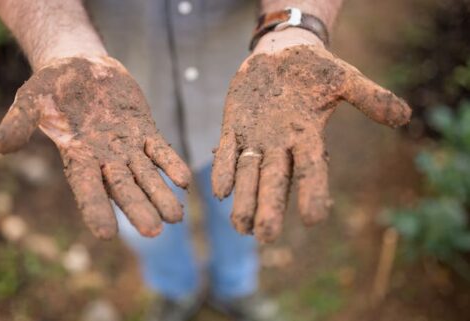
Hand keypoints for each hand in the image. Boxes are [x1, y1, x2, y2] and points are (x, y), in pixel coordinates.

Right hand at [0, 56, 190, 238]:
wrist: (79, 66)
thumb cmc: (51, 87)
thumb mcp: (30, 100)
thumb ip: (17, 123)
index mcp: (76, 157)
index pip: (86, 189)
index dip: (95, 210)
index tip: (106, 234)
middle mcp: (103, 158)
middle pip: (123, 189)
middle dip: (138, 208)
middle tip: (154, 231)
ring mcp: (126, 147)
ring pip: (146, 175)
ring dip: (161, 194)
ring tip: (177, 217)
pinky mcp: (143, 131)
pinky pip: (159, 150)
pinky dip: (170, 163)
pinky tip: (185, 180)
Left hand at [212, 32, 410, 242]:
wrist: (281, 54)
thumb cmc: (315, 69)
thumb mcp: (344, 78)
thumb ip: (369, 97)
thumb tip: (404, 116)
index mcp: (308, 137)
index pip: (312, 169)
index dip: (312, 191)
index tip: (314, 219)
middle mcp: (281, 145)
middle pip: (276, 180)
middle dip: (270, 207)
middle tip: (265, 237)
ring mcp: (255, 138)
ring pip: (248, 174)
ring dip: (244, 198)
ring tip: (240, 227)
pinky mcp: (233, 127)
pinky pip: (227, 152)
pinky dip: (223, 169)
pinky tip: (220, 190)